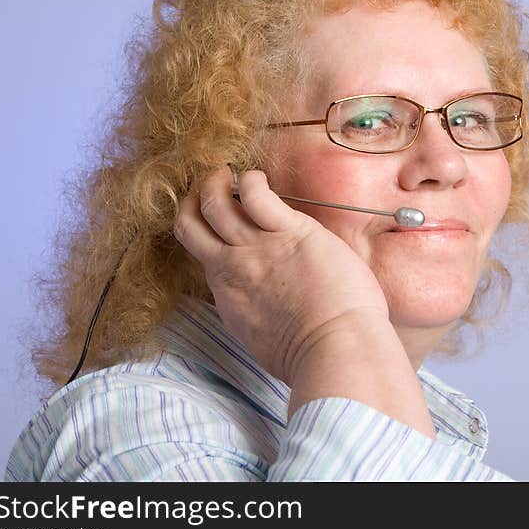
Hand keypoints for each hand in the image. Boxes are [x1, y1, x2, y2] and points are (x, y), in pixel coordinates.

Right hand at [172, 164, 390, 384]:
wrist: (337, 349)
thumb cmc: (312, 355)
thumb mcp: (264, 338)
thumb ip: (254, 314)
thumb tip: (264, 308)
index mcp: (228, 296)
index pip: (204, 256)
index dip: (208, 236)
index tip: (220, 225)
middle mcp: (232, 268)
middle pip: (191, 226)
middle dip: (193, 201)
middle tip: (208, 188)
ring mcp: (256, 248)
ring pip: (214, 204)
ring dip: (215, 182)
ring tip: (227, 173)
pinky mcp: (288, 231)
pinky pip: (255, 194)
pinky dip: (251, 179)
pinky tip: (259, 178)